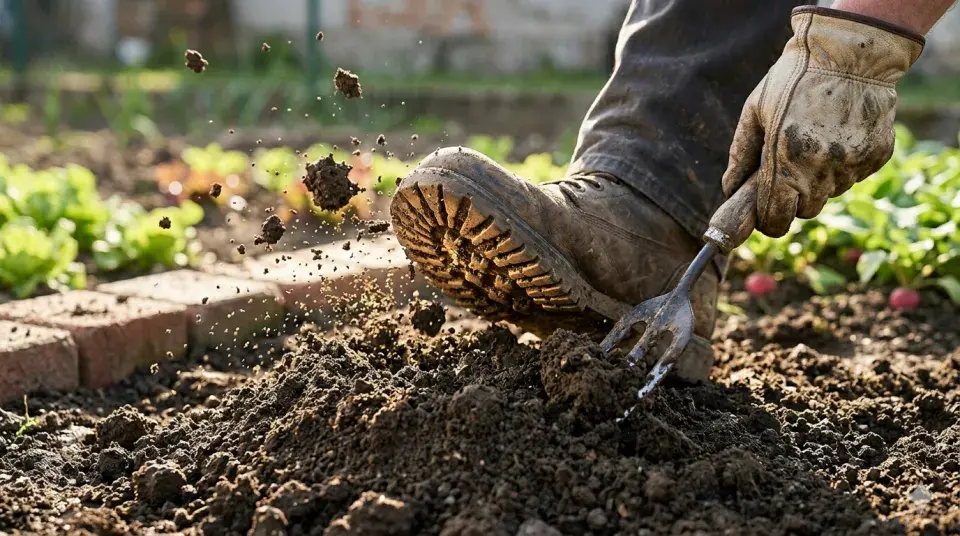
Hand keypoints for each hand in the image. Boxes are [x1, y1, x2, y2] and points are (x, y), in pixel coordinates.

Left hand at [721, 6, 923, 236]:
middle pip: (806, 211)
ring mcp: (852, 163)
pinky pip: (856, 175)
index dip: (769, 221)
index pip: (776, 218)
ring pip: (832, 193)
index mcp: (785, 159)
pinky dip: (846, 163)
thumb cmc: (793, 78)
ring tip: (816, 142)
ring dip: (822, 180)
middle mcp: (820, 168)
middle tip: (791, 170)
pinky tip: (840, 134)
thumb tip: (729, 189)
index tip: (767, 215)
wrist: (851, 51)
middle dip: (795, 198)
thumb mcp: (755, 110)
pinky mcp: (877, 155)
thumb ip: (740, 154)